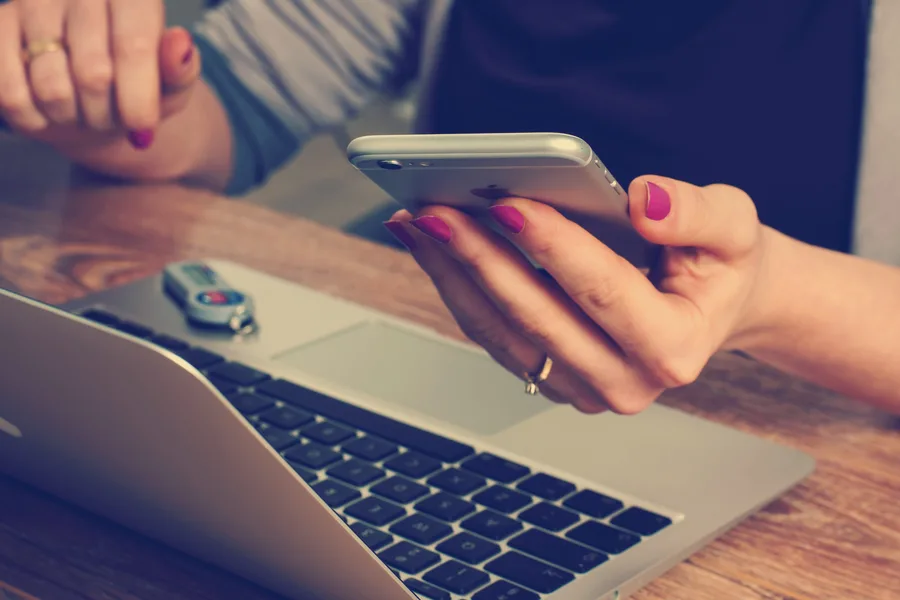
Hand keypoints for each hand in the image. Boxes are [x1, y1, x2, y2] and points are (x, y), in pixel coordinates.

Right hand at [0, 0, 200, 150]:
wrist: (90, 96)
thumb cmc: (137, 86)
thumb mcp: (171, 84)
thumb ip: (180, 69)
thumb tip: (180, 44)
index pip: (133, 47)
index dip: (138, 97)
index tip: (143, 126)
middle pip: (93, 74)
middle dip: (107, 114)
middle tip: (112, 118)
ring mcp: (33, 3)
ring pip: (52, 88)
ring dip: (72, 117)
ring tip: (82, 110)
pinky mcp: (0, 24)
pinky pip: (11, 93)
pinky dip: (35, 118)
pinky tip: (48, 110)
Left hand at [384, 177, 772, 413]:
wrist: (711, 307)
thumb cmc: (720, 266)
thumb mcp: (734, 228)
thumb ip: (697, 213)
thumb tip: (644, 202)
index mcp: (674, 348)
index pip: (603, 292)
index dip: (554, 247)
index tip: (508, 203)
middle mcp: (624, 383)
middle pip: (537, 317)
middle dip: (481, 259)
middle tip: (436, 210)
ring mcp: (582, 388)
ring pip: (501, 332)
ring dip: (454, 275)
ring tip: (419, 222)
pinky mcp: (551, 378)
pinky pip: (493, 336)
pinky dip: (458, 288)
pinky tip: (433, 246)